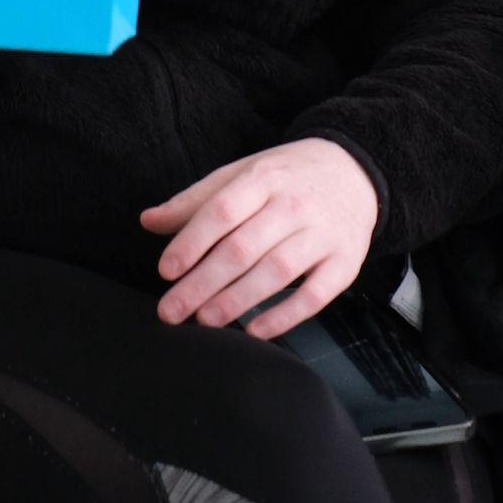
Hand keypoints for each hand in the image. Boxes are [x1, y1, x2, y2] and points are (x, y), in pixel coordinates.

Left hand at [140, 137, 378, 340]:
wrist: (354, 171)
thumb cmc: (287, 177)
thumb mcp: (242, 174)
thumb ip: (196, 201)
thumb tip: (148, 221)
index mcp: (263, 177)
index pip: (222, 210)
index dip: (191, 242)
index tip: (166, 270)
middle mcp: (294, 204)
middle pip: (243, 248)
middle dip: (203, 283)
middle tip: (172, 310)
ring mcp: (323, 234)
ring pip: (276, 272)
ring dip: (237, 300)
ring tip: (205, 320)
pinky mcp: (345, 263)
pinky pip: (315, 295)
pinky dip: (284, 316)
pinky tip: (254, 330)